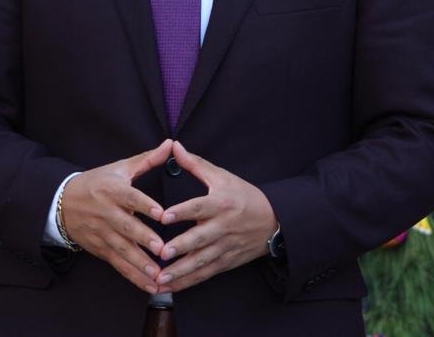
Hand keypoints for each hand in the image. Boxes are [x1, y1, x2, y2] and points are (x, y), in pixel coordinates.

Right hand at [59, 139, 172, 292]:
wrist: (63, 202)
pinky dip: (133, 275)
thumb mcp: (120, 168)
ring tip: (158, 274)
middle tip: (162, 249)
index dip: (144, 205)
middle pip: (126, 227)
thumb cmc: (98, 182)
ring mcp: (102, 233)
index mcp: (112, 190)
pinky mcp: (100, 249)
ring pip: (122, 249)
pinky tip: (150, 284)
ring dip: (140, 263)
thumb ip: (147, 159)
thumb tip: (171, 144)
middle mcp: (106, 212)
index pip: (130, 197)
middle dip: (143, 239)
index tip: (161, 213)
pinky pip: (118, 264)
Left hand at [154, 141, 277, 291]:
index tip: (163, 216)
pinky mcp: (225, 262)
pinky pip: (204, 274)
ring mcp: (224, 247)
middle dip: (181, 247)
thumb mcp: (222, 177)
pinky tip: (169, 287)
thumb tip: (174, 146)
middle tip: (161, 253)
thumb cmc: (243, 196)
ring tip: (160, 278)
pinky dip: (187, 282)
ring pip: (201, 262)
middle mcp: (223, 227)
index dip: (182, 212)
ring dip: (180, 271)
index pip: (199, 207)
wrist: (273, 221)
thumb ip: (195, 164)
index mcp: (221, 203)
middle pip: (200, 238)